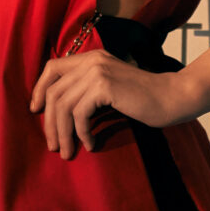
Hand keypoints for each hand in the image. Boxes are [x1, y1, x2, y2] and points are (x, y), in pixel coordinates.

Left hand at [29, 46, 186, 159]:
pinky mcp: (105, 86)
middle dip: (49, 122)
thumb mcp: (111, 89)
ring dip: (63, 133)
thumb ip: (88, 90)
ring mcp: (97, 71)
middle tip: (54, 146)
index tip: (37, 112)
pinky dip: (82, 133)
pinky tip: (90, 144)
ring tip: (67, 152)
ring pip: (63, 105)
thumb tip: (59, 111)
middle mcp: (91, 61)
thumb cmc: (144, 100)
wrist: (172, 97)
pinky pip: (79, 114)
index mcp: (91, 58)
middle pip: (54, 92)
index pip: (52, 68)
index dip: (39, 90)